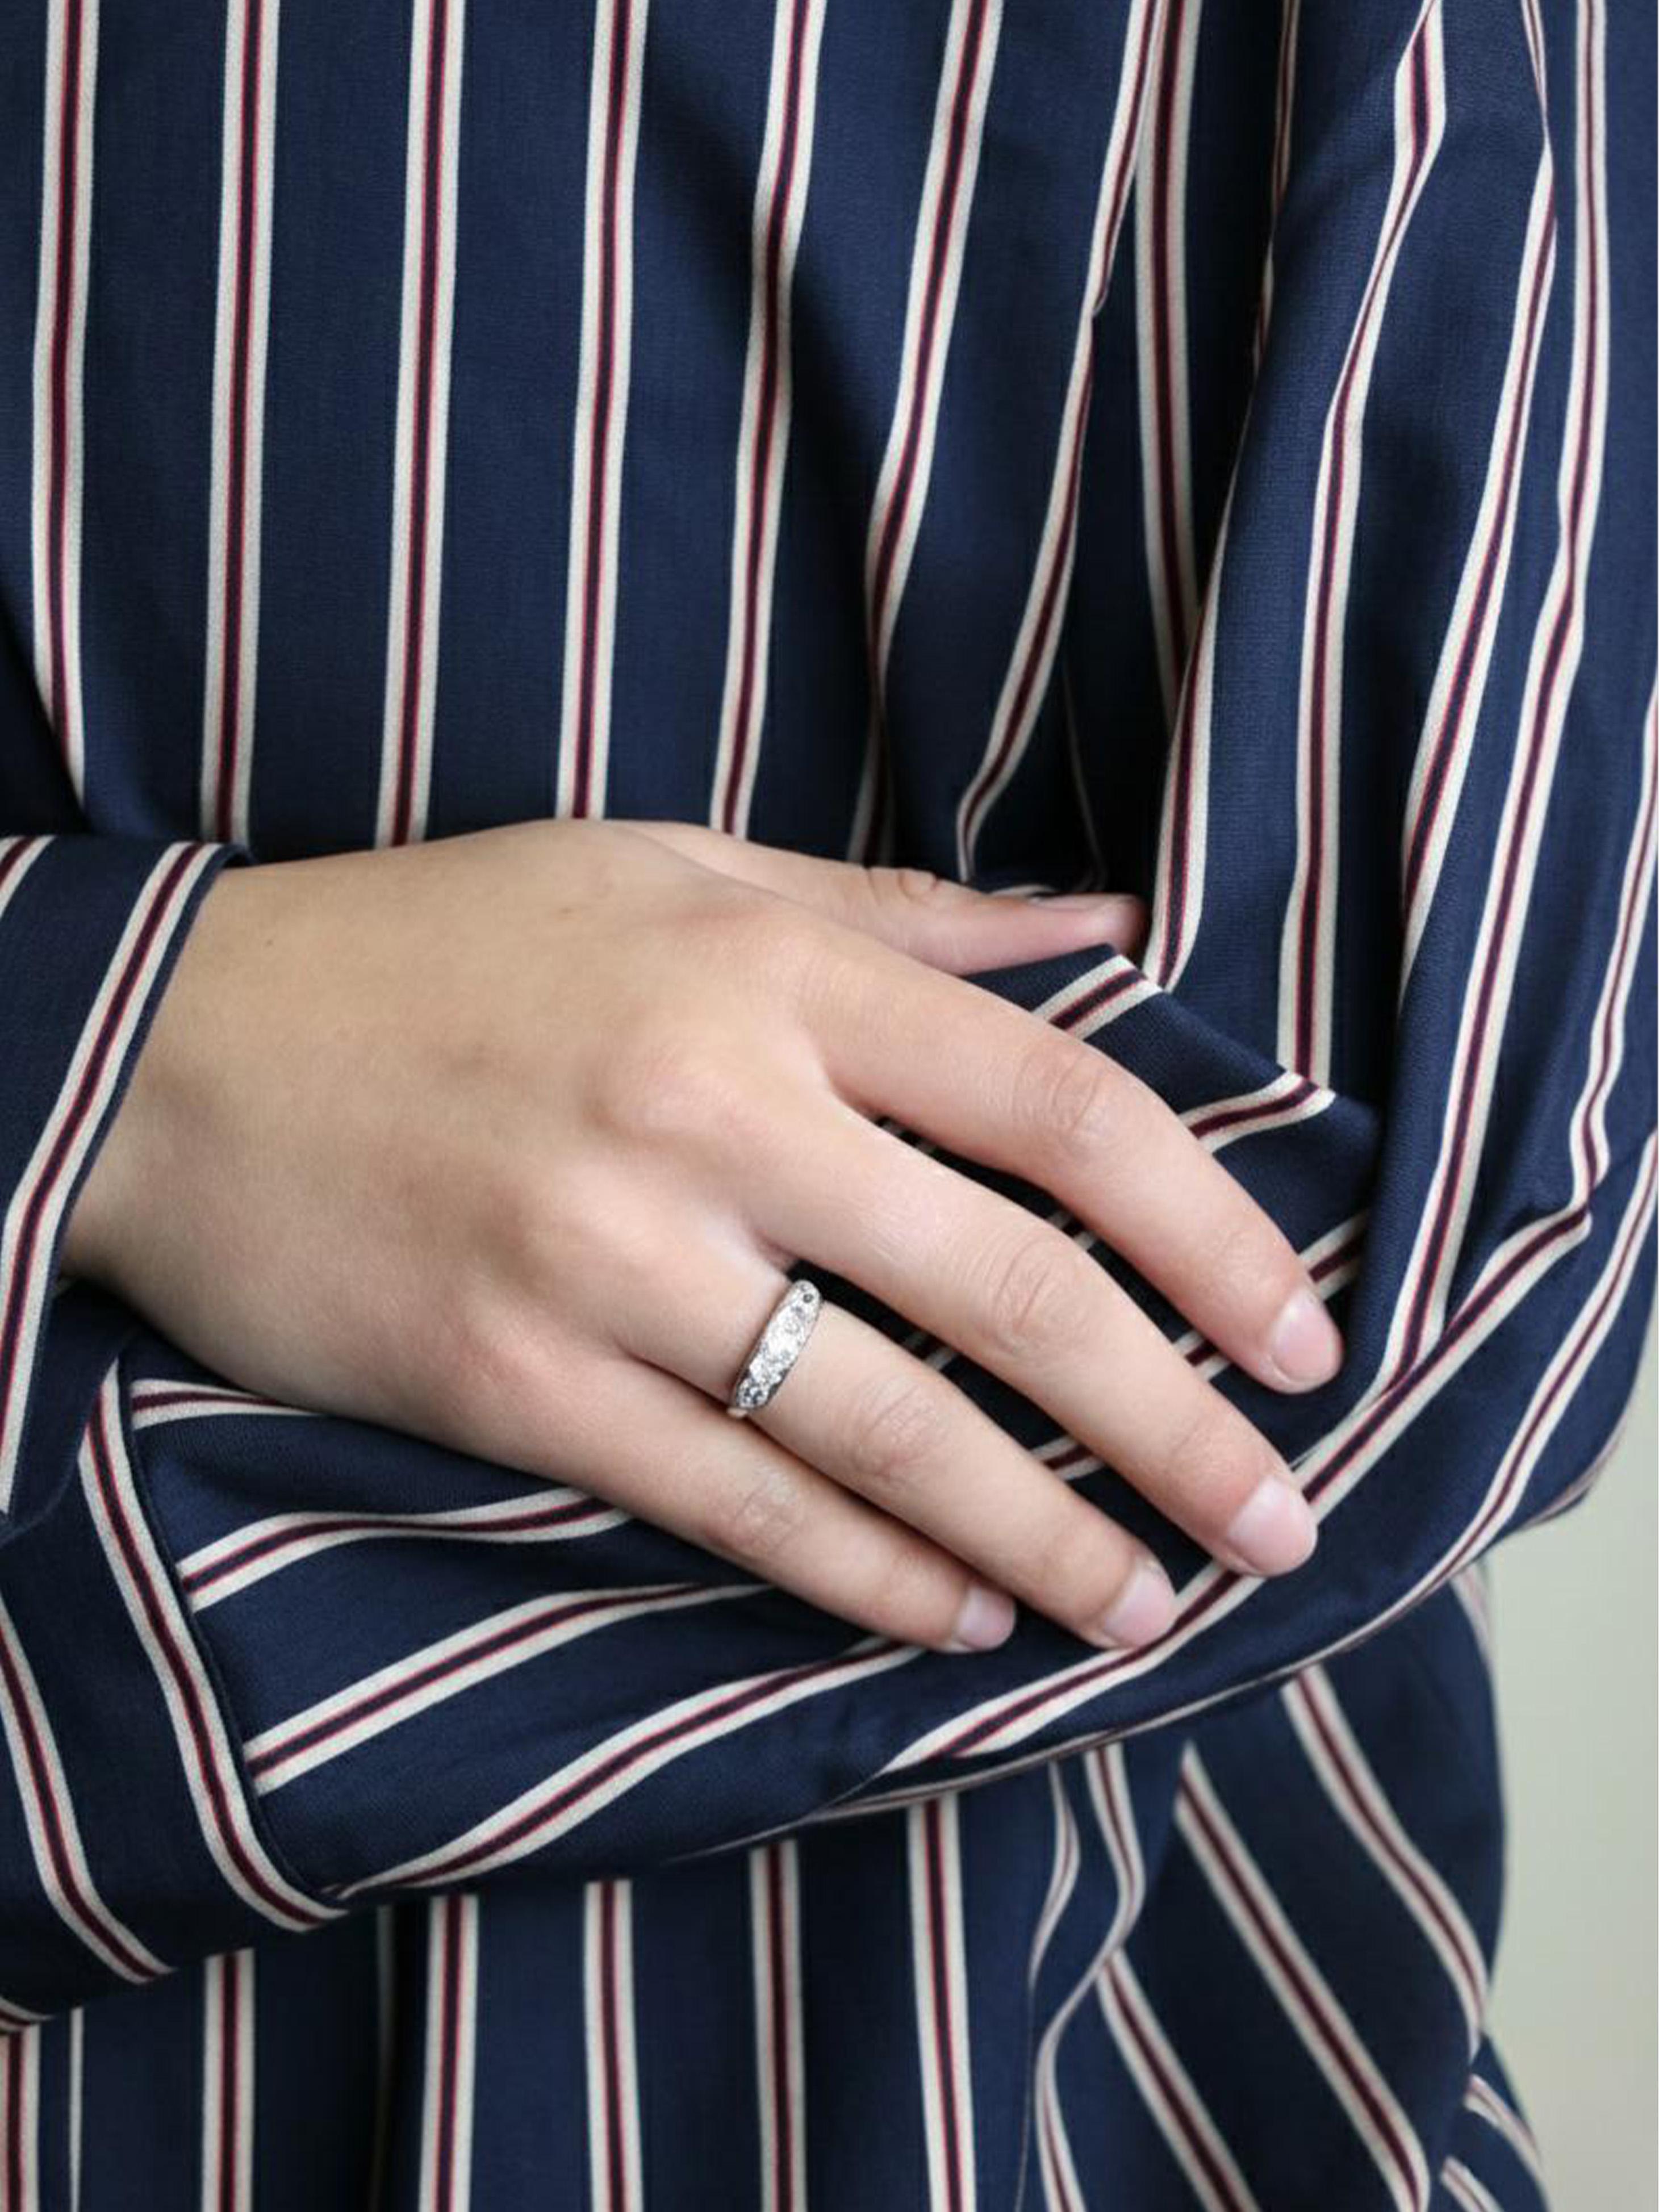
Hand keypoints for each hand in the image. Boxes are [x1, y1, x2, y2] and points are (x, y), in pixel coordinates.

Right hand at [62, 818, 1339, 1655]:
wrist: (178, 1050)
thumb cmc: (448, 945)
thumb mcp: (673, 871)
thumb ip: (900, 915)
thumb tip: (1106, 928)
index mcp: (770, 975)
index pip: (1062, 1107)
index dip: (1210, 1232)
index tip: (1302, 1334)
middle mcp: (710, 1117)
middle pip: (1006, 1289)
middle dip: (1175, 1423)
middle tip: (1284, 1520)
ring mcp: (607, 1262)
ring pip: (882, 1426)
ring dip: (1041, 1533)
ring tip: (1149, 1607)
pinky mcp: (512, 1384)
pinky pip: (730, 1502)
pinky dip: (866, 1570)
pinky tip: (962, 1615)